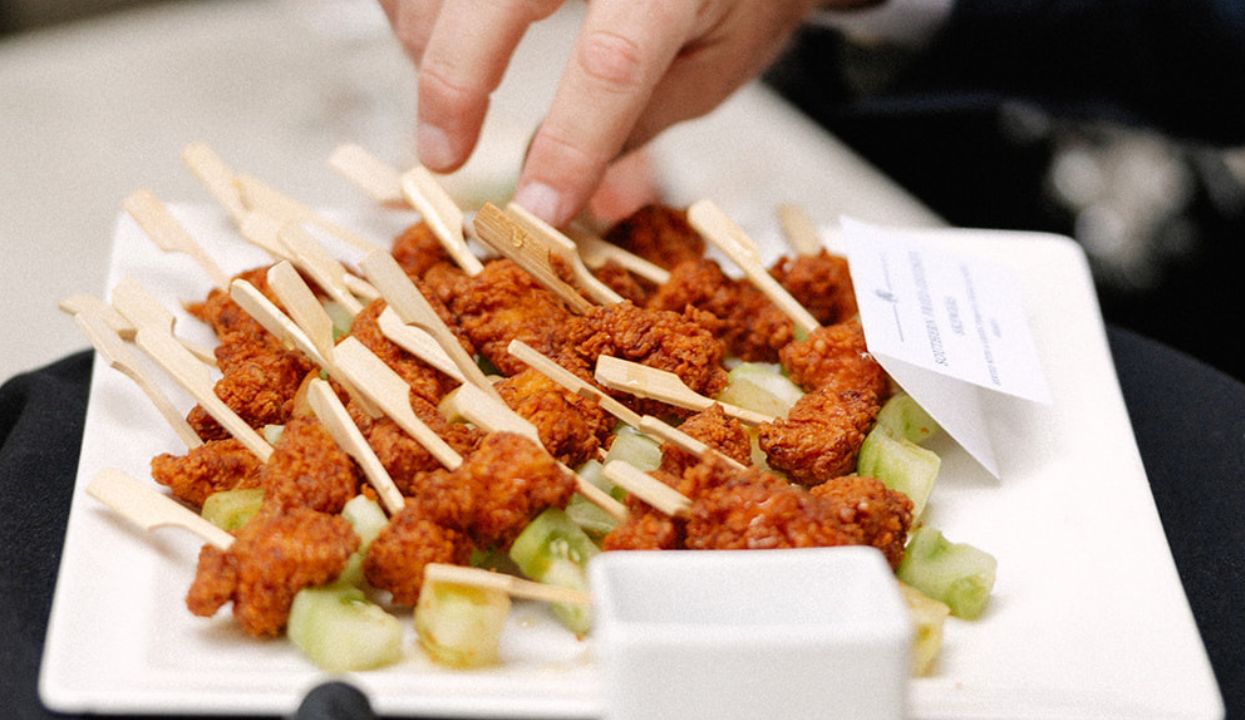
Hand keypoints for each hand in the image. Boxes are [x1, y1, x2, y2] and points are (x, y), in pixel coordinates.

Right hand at [379, 0, 843, 225]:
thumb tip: (582, 202)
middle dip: (453, 83)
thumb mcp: (716, 61)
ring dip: (429, 45)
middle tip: (442, 159)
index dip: (570, 144)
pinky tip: (442, 44)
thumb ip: (643, 122)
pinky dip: (417, 10)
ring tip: (454, 103)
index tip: (539, 211)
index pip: (612, 63)